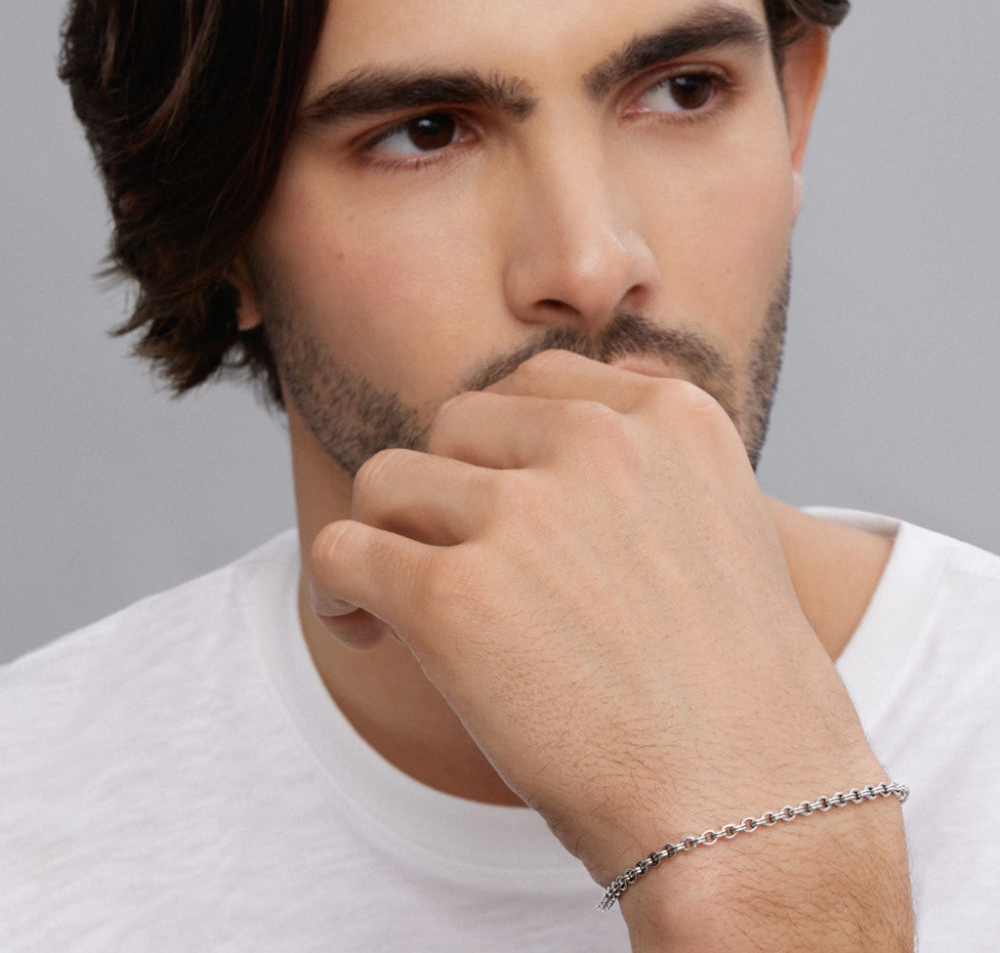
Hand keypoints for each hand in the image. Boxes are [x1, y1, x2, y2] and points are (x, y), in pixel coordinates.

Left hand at [310, 349, 909, 947]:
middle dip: (449, 490)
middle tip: (457, 563)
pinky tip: (363, 629)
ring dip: (387, 536)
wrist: (754, 811)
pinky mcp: (457, 594)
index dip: (502, 445)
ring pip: (388, 480)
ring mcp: (526, 512)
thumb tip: (537, 459)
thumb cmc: (736, 694)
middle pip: (456, 425)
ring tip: (397, 601)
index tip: (498, 503)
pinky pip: (342, 549)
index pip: (536, 384)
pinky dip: (336, 588)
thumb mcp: (719, 533)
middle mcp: (599, 444)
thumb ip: (640, 477)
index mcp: (671, 418)